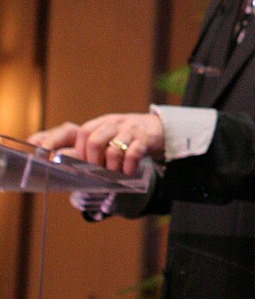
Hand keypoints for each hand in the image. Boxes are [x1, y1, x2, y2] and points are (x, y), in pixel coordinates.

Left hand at [29, 112, 164, 176]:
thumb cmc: (125, 136)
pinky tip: (128, 172)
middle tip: (96, 172)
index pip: (81, 132)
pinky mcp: (144, 139)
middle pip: (93, 140)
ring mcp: (129, 131)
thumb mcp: (105, 134)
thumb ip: (85, 145)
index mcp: (100, 124)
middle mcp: (113, 124)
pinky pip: (133, 153)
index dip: (73, 148)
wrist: (157, 128)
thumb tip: (52, 153)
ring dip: (110, 167)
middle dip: (92, 161)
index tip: (59, 160)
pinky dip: (128, 167)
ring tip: (114, 174)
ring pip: (113, 149)